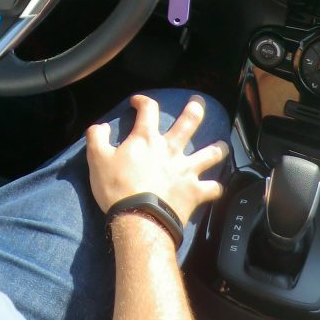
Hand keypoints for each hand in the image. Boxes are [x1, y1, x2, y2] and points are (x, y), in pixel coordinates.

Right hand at [85, 94, 227, 226]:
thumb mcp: (97, 159)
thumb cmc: (117, 188)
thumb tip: (101, 126)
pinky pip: (213, 188)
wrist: (139, 218)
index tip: (137, 102)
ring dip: (217, 148)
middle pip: (188, 123)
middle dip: (195, 109)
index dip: (143, 101)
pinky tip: (215, 187)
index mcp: (146, 139)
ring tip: (222, 145)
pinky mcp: (195, 191)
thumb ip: (97, 137)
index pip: (148, 110)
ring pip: (209, 153)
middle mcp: (171, 149)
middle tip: (198, 102)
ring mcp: (186, 170)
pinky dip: (215, 187)